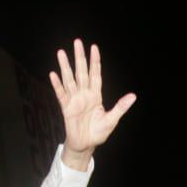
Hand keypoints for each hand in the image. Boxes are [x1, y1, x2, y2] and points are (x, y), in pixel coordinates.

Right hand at [48, 40, 134, 162]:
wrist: (86, 145)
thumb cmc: (99, 133)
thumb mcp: (112, 120)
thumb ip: (120, 107)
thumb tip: (133, 96)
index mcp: (96, 95)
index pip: (95, 74)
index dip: (95, 61)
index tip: (93, 47)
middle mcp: (84, 94)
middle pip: (81, 72)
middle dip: (79, 57)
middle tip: (77, 42)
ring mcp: (74, 100)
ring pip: (69, 79)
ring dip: (65, 66)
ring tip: (61, 52)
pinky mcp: (66, 107)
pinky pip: (61, 94)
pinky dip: (57, 84)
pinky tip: (53, 74)